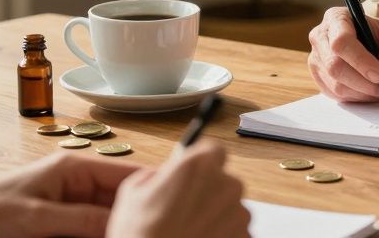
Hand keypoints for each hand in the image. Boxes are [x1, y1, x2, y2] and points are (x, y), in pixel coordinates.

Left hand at [0, 151, 141, 237]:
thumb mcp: (37, 216)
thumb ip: (80, 218)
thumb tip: (120, 223)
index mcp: (73, 168)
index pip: (125, 173)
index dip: (150, 186)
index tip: (169, 202)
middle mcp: (75, 183)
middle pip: (120, 198)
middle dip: (135, 213)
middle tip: (152, 228)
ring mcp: (68, 203)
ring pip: (107, 216)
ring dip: (118, 226)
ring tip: (135, 232)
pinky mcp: (60, 222)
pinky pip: (91, 227)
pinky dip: (102, 233)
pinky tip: (113, 236)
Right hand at [105, 141, 249, 237]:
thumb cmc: (141, 235)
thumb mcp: (132, 193)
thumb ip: (156, 175)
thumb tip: (165, 176)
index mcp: (199, 166)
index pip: (213, 149)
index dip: (201, 161)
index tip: (192, 172)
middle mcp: (226, 184)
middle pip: (223, 180)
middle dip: (206, 192)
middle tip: (182, 210)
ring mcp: (239, 213)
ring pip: (229, 207)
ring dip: (214, 215)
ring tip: (188, 231)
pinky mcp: (245, 236)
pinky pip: (234, 230)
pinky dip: (221, 235)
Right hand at [308, 7, 378, 101]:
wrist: (378, 46)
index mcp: (336, 18)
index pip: (341, 41)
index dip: (359, 60)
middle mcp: (320, 37)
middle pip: (334, 66)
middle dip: (363, 82)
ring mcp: (317, 59)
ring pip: (336, 84)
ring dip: (364, 92)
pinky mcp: (320, 78)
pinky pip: (336, 95)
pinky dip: (358, 97)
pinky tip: (372, 91)